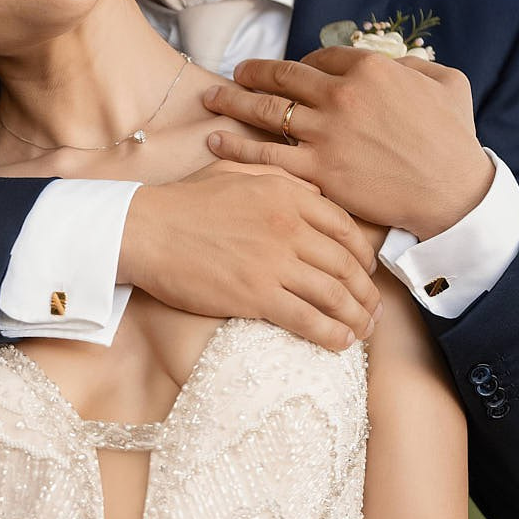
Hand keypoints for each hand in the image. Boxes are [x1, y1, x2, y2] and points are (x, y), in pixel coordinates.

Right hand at [118, 162, 381, 350]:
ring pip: (335, 295)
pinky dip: (331, 335)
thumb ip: (279, 178)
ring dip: (356, 318)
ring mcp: (275, 262)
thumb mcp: (236, 173)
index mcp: (289, 195)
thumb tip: (313, 192)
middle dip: (366, 293)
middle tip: (373, 311)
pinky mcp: (257, 296)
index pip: (346, 228)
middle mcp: (290, 227)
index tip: (366, 274)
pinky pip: (308, 320)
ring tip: (362, 332)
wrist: (145, 230)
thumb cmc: (184, 202)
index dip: (364, 256)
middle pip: (347, 265)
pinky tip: (340, 344)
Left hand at [201, 46, 494, 238]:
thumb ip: (414, 65)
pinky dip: (236, 147)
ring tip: (212, 98)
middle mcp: (341, 95)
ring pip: (266, 110)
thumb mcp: (447, 83)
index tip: (291, 71)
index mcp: (370, 69)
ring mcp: (326, 133)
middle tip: (237, 74)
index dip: (302, 63)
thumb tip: (393, 63)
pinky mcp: (318, 170)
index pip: (320, 57)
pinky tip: (215, 141)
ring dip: (233, 101)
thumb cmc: (455, 139)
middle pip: (283, 77)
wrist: (454, 193)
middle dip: (254, 73)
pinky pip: (267, 155)